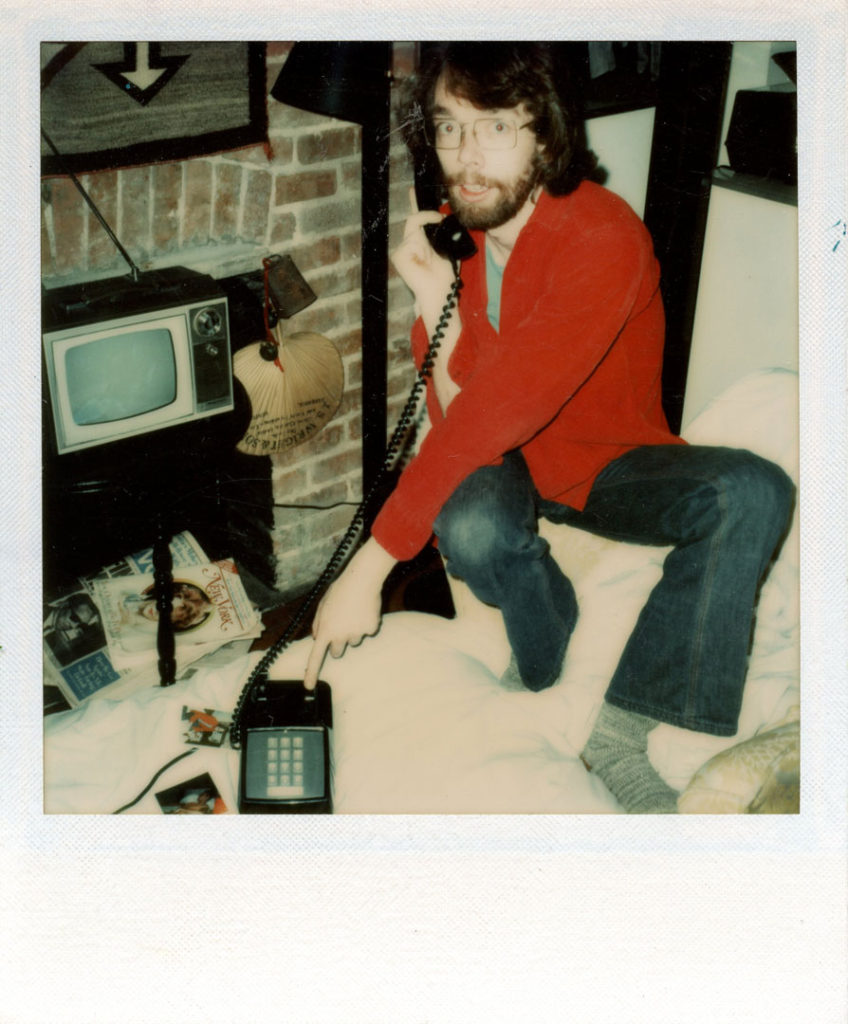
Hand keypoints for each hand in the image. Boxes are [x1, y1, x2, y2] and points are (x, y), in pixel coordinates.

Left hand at [303, 539, 396, 688]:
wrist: (361, 579)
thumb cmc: (340, 590)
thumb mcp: (322, 606)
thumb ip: (318, 624)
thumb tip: (317, 638)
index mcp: (325, 630)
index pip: (315, 656)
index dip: (311, 672)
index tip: (309, 686)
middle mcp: (340, 635)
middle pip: (337, 652)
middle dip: (337, 643)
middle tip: (340, 625)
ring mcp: (356, 634)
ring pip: (353, 641)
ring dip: (352, 631)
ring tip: (353, 612)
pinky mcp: (370, 629)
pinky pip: (368, 632)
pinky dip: (367, 624)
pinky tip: (365, 609)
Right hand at [390, 189, 455, 327]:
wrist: (439, 292)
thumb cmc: (444, 276)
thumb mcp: (446, 249)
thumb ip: (441, 234)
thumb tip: (444, 218)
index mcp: (420, 243)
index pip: (415, 220)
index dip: (413, 203)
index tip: (413, 190)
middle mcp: (408, 246)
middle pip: (414, 220)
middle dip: (427, 216)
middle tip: (439, 219)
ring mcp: (401, 251)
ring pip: (413, 229)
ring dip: (426, 240)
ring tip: (430, 258)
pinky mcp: (398, 256)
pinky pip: (410, 241)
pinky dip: (419, 247)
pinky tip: (422, 260)